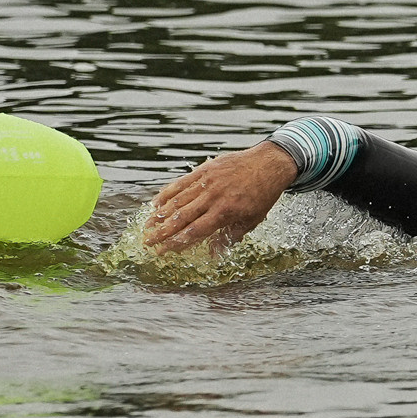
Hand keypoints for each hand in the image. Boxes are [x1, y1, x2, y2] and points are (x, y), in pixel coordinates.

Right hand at [146, 141, 298, 253]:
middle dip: (162, 232)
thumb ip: (229, 237)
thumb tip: (213, 254)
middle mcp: (212, 197)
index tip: (162, 252)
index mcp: (224, 213)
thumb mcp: (251, 220)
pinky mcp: (204, 170)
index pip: (194, 232)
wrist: (269, 163)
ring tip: (147, 226)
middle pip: (181, 218)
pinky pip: (181, 183)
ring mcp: (206, 182)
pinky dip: (167, 193)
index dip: (175, 243)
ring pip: (177, 201)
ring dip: (160, 215)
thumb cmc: (262, 195)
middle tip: (147, 242)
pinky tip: (156, 203)